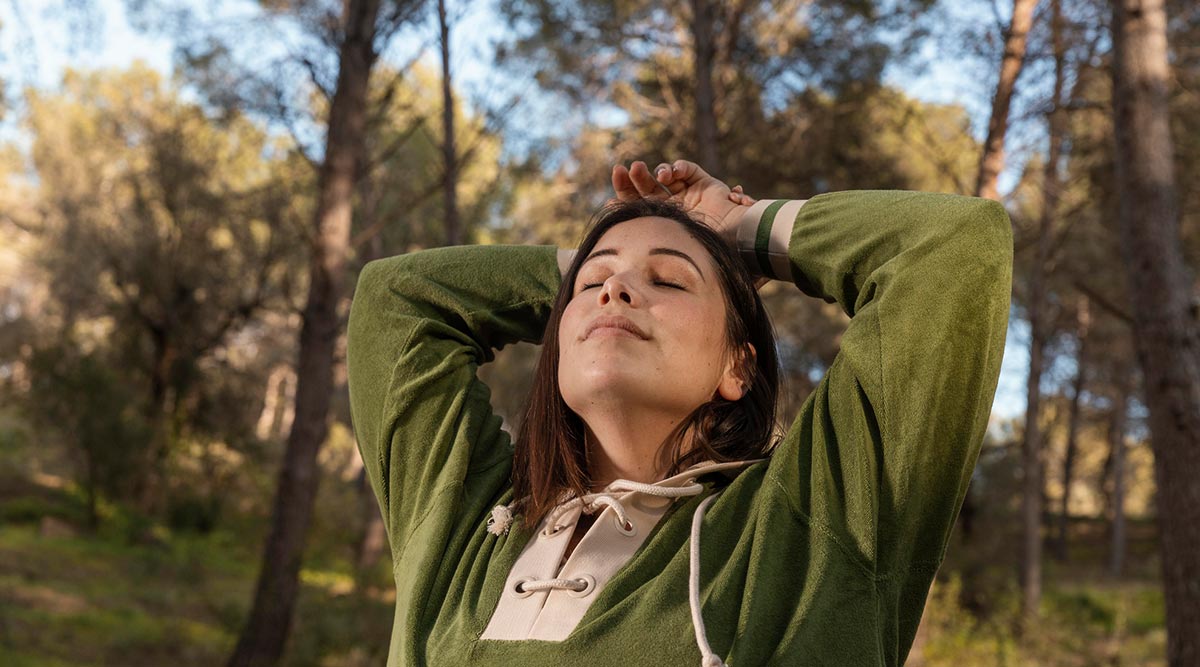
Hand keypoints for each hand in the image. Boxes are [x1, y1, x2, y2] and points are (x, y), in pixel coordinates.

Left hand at [611, 160, 748, 246]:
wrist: (739, 244)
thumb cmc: (704, 251)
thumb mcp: (667, 243)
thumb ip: (640, 231)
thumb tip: (608, 213)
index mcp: (662, 225)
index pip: (637, 205)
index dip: (624, 194)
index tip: (613, 187)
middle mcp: (674, 209)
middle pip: (647, 188)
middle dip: (635, 178)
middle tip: (627, 169)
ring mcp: (689, 196)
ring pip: (666, 177)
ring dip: (657, 172)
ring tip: (658, 176)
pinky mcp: (705, 185)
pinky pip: (688, 170)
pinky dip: (680, 167)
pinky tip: (674, 173)